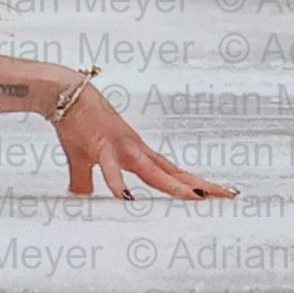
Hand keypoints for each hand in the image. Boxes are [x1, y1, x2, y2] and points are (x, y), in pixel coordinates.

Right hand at [50, 82, 238, 201]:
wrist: (63, 94)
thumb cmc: (75, 123)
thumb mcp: (81, 160)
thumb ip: (85, 181)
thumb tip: (84, 197)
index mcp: (136, 154)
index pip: (172, 173)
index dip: (194, 183)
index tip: (218, 192)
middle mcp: (137, 151)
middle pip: (175, 173)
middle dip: (201, 186)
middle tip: (229, 194)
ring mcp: (122, 147)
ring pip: (153, 172)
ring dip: (174, 186)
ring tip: (196, 198)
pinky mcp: (102, 145)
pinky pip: (111, 168)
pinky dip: (117, 183)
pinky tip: (126, 198)